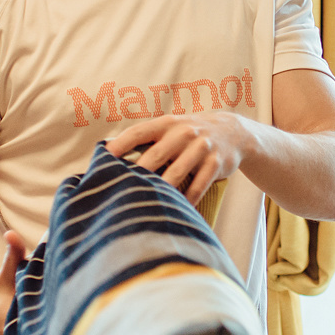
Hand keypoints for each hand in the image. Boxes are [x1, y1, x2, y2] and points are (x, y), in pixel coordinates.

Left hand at [105, 112, 250, 206]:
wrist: (233, 132)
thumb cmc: (189, 135)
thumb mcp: (170, 129)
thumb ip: (144, 139)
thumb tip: (106, 153)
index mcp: (166, 123)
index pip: (138, 133)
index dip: (119, 146)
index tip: (102, 161)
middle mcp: (183, 132)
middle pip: (155, 156)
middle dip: (137, 174)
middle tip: (121, 192)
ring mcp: (201, 147)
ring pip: (176, 173)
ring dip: (161, 191)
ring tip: (145, 205)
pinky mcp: (216, 163)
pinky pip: (198, 186)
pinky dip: (187, 200)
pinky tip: (176, 211)